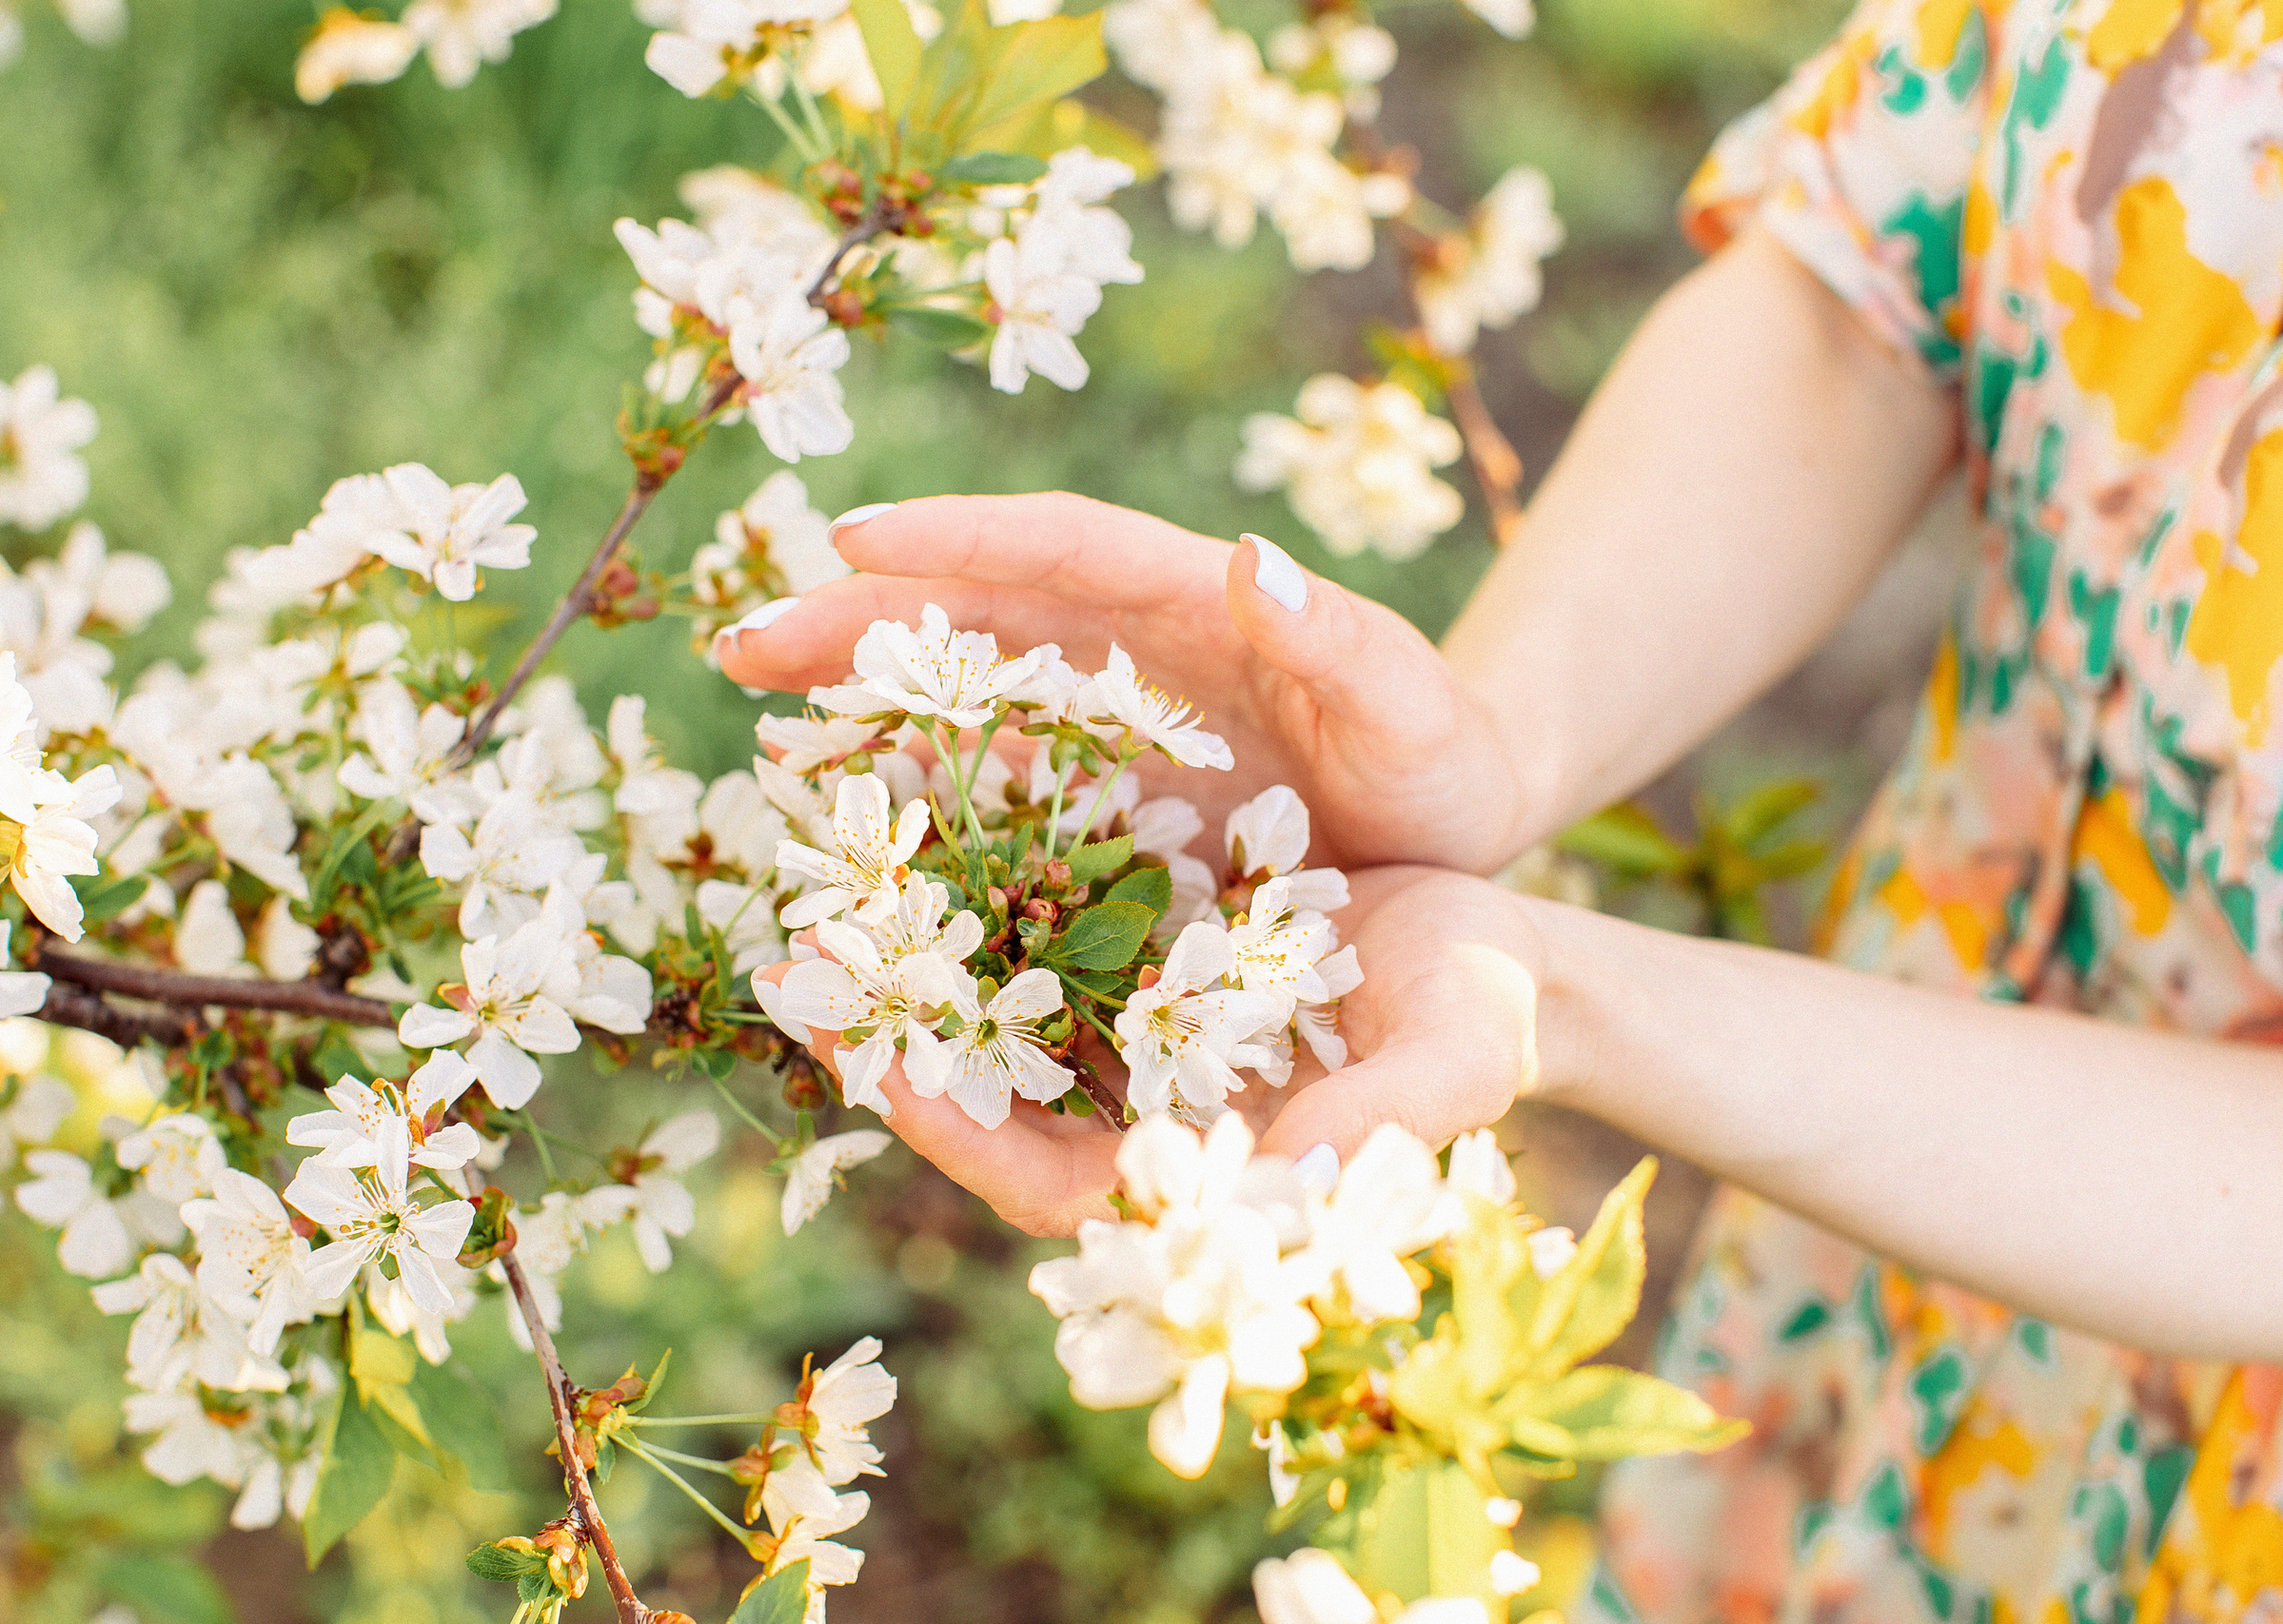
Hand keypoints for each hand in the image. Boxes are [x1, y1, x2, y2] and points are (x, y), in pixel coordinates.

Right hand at [716, 493, 1526, 872]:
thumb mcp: (1407, 705)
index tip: (850, 541)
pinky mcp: (1098, 795)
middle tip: (741, 646)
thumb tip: (1251, 558)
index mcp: (1194, 595)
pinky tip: (841, 810)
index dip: (957, 539)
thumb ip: (1338, 639)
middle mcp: (1130, 644)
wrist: (1450, 837)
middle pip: (978, 609)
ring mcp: (1106, 719)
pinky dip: (916, 787)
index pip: (1061, 546)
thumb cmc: (1442, 759)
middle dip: (860, 620)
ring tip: (757, 716)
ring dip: (861, 697)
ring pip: (961, 690)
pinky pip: (991, 780)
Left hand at [751, 866, 1554, 1235]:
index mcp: (1184, 1162)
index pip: (1039, 1177)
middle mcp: (1121, 1098)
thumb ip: (1368, 1125)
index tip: (873, 1066)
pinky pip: (1016, 904)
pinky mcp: (1114, 939)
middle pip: (980, 1088)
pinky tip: (898, 786)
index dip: (954, 1133)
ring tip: (812, 868)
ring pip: (980, 989)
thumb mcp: (1445, 1066)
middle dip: (886, 1031)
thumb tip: (1272, 1181)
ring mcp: (1110, 1021)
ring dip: (901, 934)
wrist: (1489, 938)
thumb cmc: (1479, 1018)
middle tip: (793, 968)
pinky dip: (960, 858)